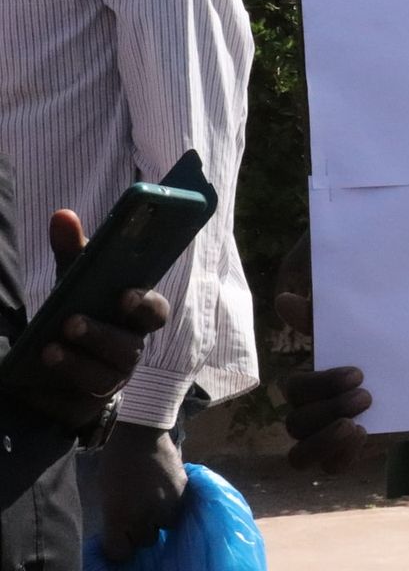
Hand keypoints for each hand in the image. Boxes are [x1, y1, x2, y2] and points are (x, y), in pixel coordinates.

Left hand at [17, 211, 169, 429]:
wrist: (48, 365)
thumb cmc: (74, 312)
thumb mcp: (73, 281)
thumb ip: (72, 251)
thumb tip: (63, 215)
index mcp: (133, 318)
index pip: (154, 312)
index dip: (144, 305)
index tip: (123, 294)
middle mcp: (129, 349)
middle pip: (130, 347)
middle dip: (102, 334)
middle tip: (71, 321)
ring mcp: (111, 379)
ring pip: (108, 374)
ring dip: (80, 359)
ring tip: (50, 347)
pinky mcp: (88, 404)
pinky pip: (83, 397)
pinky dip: (63, 379)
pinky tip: (43, 364)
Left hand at [98, 423, 186, 560]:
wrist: (141, 434)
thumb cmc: (115, 462)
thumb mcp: (106, 493)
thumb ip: (114, 516)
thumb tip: (121, 532)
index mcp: (118, 517)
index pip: (120, 552)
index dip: (119, 548)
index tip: (119, 541)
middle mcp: (143, 516)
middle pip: (145, 541)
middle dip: (139, 532)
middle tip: (137, 519)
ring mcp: (165, 505)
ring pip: (165, 527)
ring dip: (158, 520)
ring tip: (154, 506)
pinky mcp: (182, 493)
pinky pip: (178, 510)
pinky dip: (171, 506)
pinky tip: (164, 494)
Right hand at [275, 236, 371, 472]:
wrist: (404, 385)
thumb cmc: (369, 358)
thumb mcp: (351, 336)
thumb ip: (318, 320)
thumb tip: (284, 300)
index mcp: (305, 385)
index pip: (294, 388)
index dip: (322, 384)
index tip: (359, 373)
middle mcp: (305, 415)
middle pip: (296, 423)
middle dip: (330, 410)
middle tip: (366, 396)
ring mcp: (321, 440)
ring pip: (300, 456)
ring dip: (326, 441)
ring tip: (357, 425)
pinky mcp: (342, 457)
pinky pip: (329, 468)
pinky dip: (342, 456)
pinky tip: (364, 437)